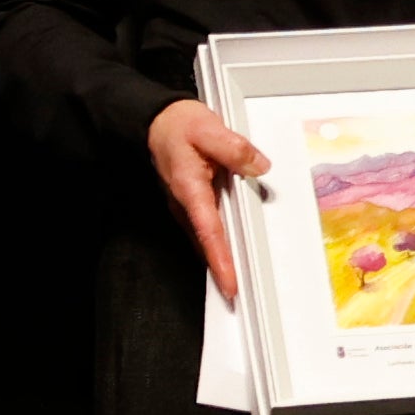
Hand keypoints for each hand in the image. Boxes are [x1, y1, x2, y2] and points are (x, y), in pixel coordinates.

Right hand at [147, 98, 268, 301]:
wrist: (157, 121)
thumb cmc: (178, 126)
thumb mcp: (208, 129)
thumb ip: (235, 148)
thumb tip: (258, 165)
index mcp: (189, 188)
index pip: (208, 231)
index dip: (220, 259)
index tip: (230, 282)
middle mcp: (186, 202)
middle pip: (207, 243)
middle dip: (223, 269)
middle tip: (240, 293)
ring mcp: (188, 204)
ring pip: (207, 237)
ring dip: (222, 258)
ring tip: (240, 280)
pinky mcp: (193, 201)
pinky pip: (209, 226)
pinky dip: (220, 242)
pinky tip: (234, 250)